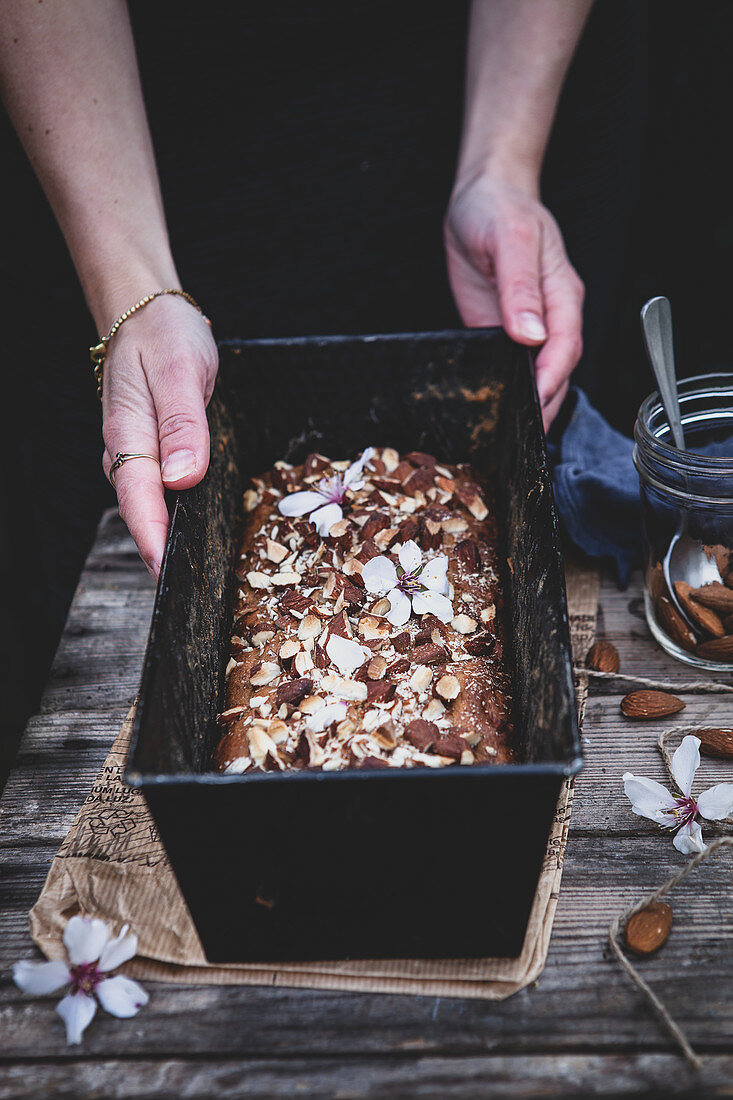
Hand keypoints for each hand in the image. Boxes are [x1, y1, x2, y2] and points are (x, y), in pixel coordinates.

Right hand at [100, 294, 218, 577]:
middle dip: (160, 554)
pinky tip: (190, 533)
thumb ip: (183, 426)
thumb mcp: (182, 373)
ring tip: (195, 577)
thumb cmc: (163, 336)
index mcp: (129, 433)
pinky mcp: (148, 452)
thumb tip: (183, 478)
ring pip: (147, 506)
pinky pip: (157, 493)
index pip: (138, 499)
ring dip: (166, 539)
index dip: (152, 539)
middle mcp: (125, 451)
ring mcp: (134, 454)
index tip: (169, 573)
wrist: (146, 311)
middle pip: (140, 513)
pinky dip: (171, 516)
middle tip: (192, 595)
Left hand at [445, 171, 583, 429]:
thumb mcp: (511, 240)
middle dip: (544, 405)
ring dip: (529, 405)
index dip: (552, 378)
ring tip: (511, 438)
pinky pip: (510, 367)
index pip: (565, 346)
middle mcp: (549, 316)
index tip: (535, 402)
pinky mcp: (502, 332)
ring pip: (537, 375)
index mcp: (562, 295)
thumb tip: (531, 334)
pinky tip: (494, 412)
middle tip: (522, 438)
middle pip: (557, 371)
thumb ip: (520, 288)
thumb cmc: (500, 209)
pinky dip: (507, 391)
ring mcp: (526, 327)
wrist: (481, 196)